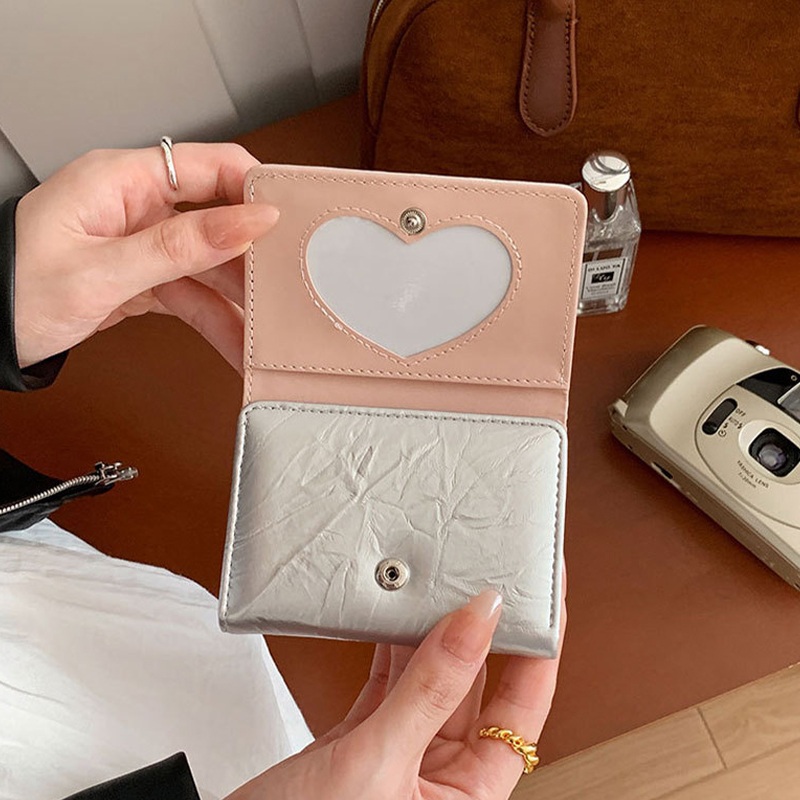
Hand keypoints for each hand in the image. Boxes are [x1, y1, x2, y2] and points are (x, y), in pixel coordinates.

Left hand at [13, 143, 278, 370]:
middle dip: (255, 254)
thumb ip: (179, 247)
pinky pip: (192, 293)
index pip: (210, 165)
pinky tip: (238, 341)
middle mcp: (137, 205)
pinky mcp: (144, 277)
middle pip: (218, 218)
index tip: (290, 222)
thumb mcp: (102, 271)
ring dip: (238, 298)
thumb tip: (247, 221)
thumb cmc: (14, 290)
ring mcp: (142, 243)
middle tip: (288, 283)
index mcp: (121, 180)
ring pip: (210, 264)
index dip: (256, 189)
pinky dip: (215, 318)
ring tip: (267, 328)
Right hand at [227, 588, 565, 799]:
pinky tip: (394, 613)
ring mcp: (401, 755)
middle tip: (484, 570)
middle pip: (476, 684)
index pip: (522, 707)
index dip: (538, 648)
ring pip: (430, 677)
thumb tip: (477, 621)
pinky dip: (391, 645)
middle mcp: (441, 776)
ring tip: (438, 580)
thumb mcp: (379, 762)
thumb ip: (430, 688)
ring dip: (431, 630)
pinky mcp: (363, 741)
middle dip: (478, 627)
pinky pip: (390, 681)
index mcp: (467, 796)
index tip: (545, 595)